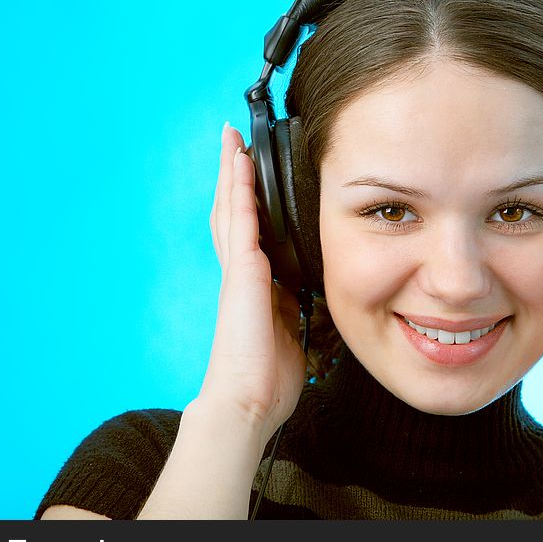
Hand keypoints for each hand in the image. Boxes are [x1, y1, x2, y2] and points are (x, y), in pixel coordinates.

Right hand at [202, 122, 306, 443]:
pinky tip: (240, 164)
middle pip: (231, 212)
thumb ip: (296, 306)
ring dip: (231, 172)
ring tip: (231, 140)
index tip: (246, 173)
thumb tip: (311, 297)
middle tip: (230, 141)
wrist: (247, 401)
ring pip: (230, 209)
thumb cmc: (267, 376)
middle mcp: (240, 272)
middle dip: (231, 176)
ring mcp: (237, 271)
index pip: (247, 231)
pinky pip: (240, 222)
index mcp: (253, 286)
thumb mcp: (291, 331)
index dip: (244, 201)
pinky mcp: (241, 274)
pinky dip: (239, 190)